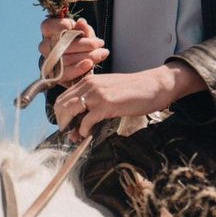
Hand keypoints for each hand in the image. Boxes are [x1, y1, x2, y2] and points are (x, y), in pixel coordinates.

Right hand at [39, 16, 109, 83]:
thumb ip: (82, 28)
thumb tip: (82, 22)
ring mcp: (47, 60)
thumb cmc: (79, 40)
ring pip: (65, 59)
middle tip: (100, 44)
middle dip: (85, 44)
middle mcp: (44, 45)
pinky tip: (89, 64)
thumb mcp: (83, 32)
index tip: (87, 33)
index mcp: (48, 29)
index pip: (55, 26)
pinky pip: (64, 73)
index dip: (72, 30)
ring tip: (101, 53)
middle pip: (63, 44)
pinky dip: (78, 69)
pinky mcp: (52, 74)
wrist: (79, 59)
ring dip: (86, 56)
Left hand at [54, 62, 205, 140]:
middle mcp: (89, 85)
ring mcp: (97, 94)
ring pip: (68, 111)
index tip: (67, 125)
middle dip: (61, 122)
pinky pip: (86, 120)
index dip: (60, 114)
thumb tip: (80, 122)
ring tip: (76, 135)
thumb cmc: (134, 90)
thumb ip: (93, 102)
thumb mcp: (108, 90)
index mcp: (88, 81)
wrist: (155, 85)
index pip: (62, 97)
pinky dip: (83, 130)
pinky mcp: (106, 105)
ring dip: (69, 126)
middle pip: (60, 104)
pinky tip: (88, 134)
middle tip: (69, 133)